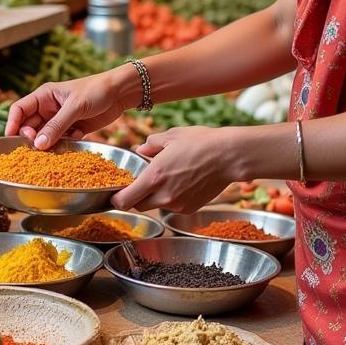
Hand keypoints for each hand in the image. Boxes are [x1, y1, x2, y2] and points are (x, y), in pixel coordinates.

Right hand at [5, 68, 135, 148]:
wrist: (121, 93)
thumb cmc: (96, 90)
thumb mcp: (75, 106)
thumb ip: (57, 125)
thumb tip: (38, 145)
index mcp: (44, 96)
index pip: (19, 110)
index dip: (12, 124)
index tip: (10, 139)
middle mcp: (48, 108)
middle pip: (29, 126)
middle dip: (30, 138)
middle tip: (37, 148)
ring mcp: (60, 120)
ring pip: (44, 137)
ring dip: (47, 144)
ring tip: (53, 150)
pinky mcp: (72, 130)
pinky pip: (60, 142)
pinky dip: (64, 145)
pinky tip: (75, 140)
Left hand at [112, 127, 241, 212]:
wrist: (228, 156)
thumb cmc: (201, 142)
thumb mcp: (172, 136)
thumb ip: (151, 144)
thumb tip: (141, 149)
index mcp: (154, 177)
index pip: (124, 201)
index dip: (117, 198)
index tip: (117, 193)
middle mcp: (163, 195)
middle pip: (138, 206)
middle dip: (135, 197)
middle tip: (141, 184)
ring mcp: (177, 205)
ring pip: (156, 206)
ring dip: (155, 197)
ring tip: (166, 179)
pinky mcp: (189, 209)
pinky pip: (173, 207)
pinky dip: (172, 198)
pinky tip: (182, 183)